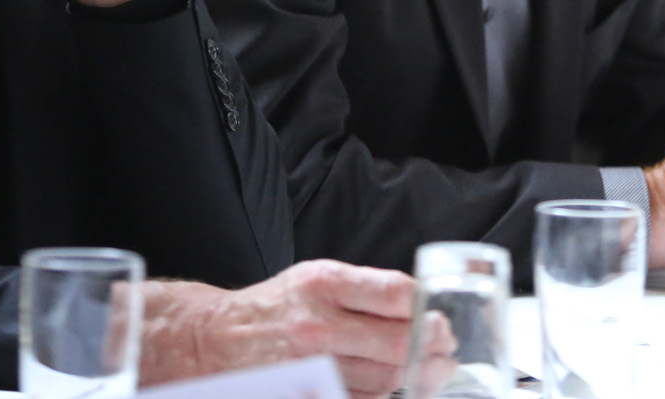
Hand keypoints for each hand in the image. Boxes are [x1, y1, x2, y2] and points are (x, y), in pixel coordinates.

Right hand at [136, 262, 450, 398]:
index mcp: (324, 284)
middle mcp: (318, 325)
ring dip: (419, 378)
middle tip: (447, 350)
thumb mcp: (316, 277)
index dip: (428, 308)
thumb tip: (421, 306)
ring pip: (385, 380)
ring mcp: (312, 366)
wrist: (216, 339)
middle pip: (397, 343)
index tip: (441, 317)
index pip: (395, 294)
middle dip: (432, 348)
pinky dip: (388, 397)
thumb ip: (365, 290)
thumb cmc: (276, 307)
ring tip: (433, 372)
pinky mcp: (308, 393)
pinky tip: (401, 391)